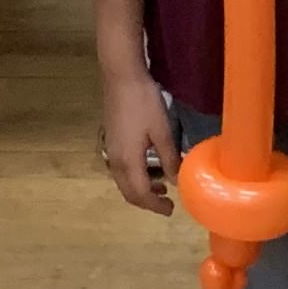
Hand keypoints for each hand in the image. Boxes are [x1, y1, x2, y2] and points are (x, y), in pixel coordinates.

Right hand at [97, 63, 175, 215]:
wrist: (121, 77)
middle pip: (129, 193)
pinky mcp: (110, 142)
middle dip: (147, 202)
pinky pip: (120, 171)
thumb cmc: (144, 103)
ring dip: (140, 190)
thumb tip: (177, 181)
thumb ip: (170, 159)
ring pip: (123, 183)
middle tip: (167, 203)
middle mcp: (115, 162)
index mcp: (129, 161)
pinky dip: (134, 178)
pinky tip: (147, 169)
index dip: (156, 206)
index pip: (141, 194)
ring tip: (161, 188)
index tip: (171, 210)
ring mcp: (110, 152)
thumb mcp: (162, 131)